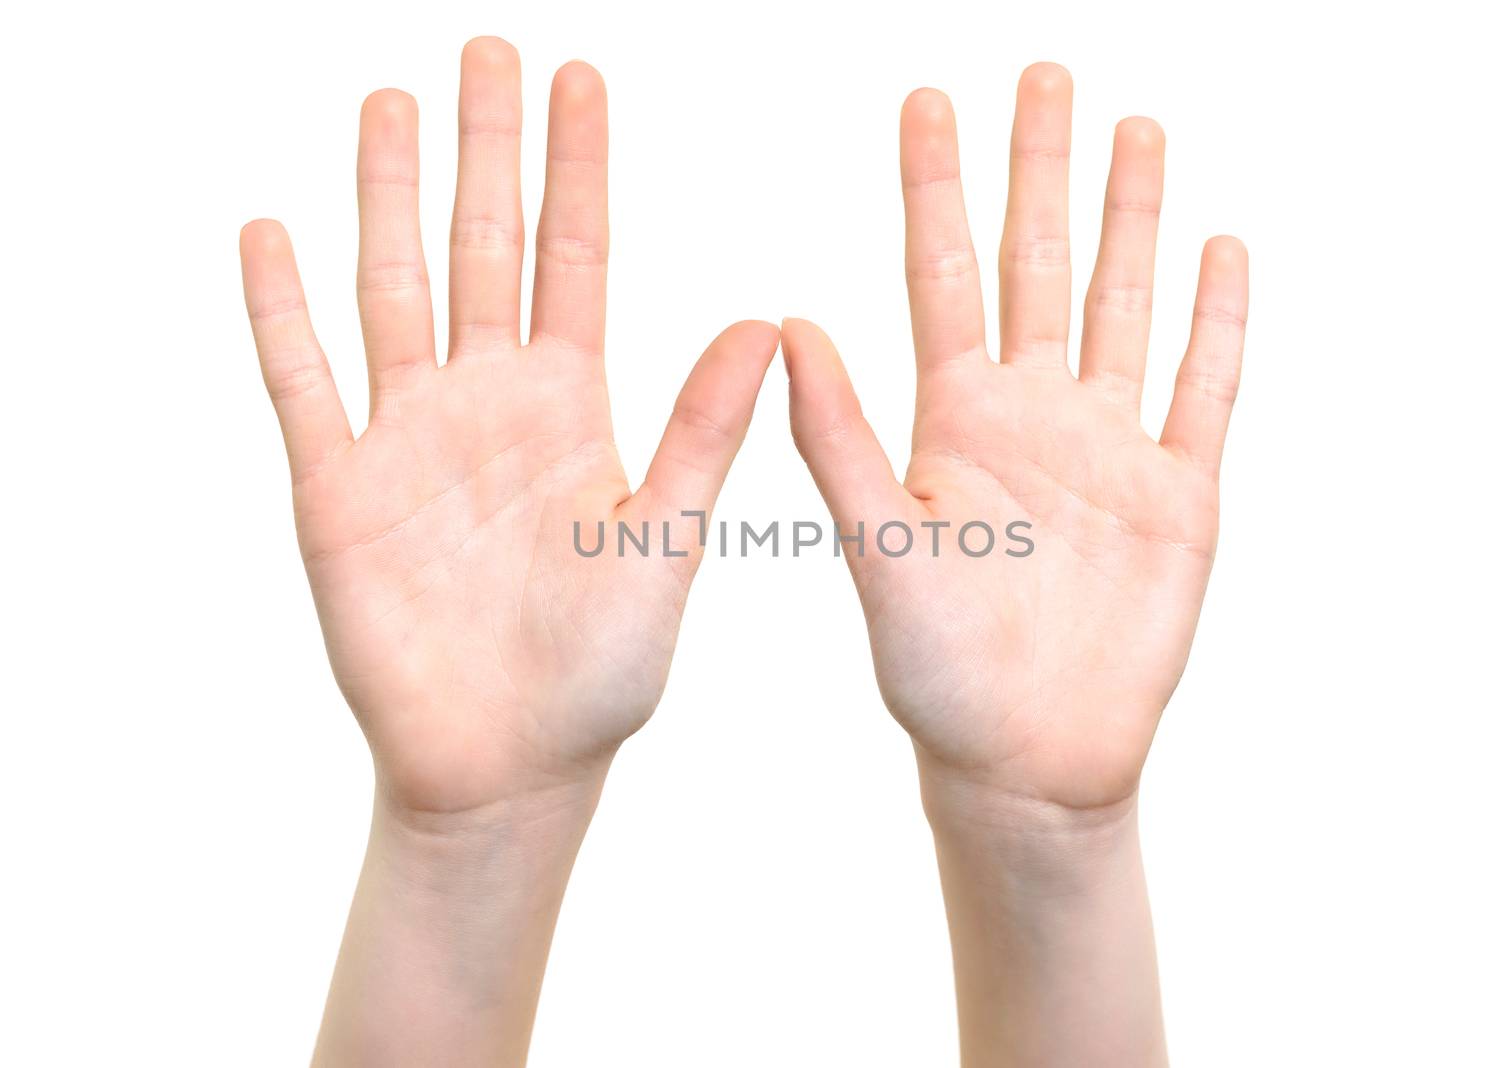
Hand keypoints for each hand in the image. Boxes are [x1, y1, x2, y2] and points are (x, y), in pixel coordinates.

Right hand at [242, 39, 776, 818]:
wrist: (511, 760)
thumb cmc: (601, 669)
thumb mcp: (662, 541)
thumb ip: (700, 433)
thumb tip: (766, 323)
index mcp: (572, 405)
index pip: (575, 258)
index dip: (577, 169)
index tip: (580, 77)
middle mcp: (489, 400)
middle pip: (482, 247)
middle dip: (484, 150)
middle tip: (485, 48)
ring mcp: (408, 437)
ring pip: (392, 288)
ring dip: (386, 198)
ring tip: (386, 102)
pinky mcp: (338, 489)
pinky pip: (302, 383)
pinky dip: (283, 312)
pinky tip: (270, 232)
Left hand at [784, 66, 1246, 814]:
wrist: (1024, 758)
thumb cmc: (934, 670)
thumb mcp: (874, 547)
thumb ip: (836, 438)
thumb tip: (785, 322)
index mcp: (954, 418)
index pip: (945, 274)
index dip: (936, 187)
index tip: (925, 98)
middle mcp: (1032, 413)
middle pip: (1040, 265)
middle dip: (1043, 170)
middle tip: (1044, 73)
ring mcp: (1112, 446)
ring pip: (1124, 304)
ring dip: (1133, 219)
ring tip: (1137, 128)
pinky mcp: (1180, 494)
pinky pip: (1205, 388)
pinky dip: (1217, 322)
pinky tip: (1221, 247)